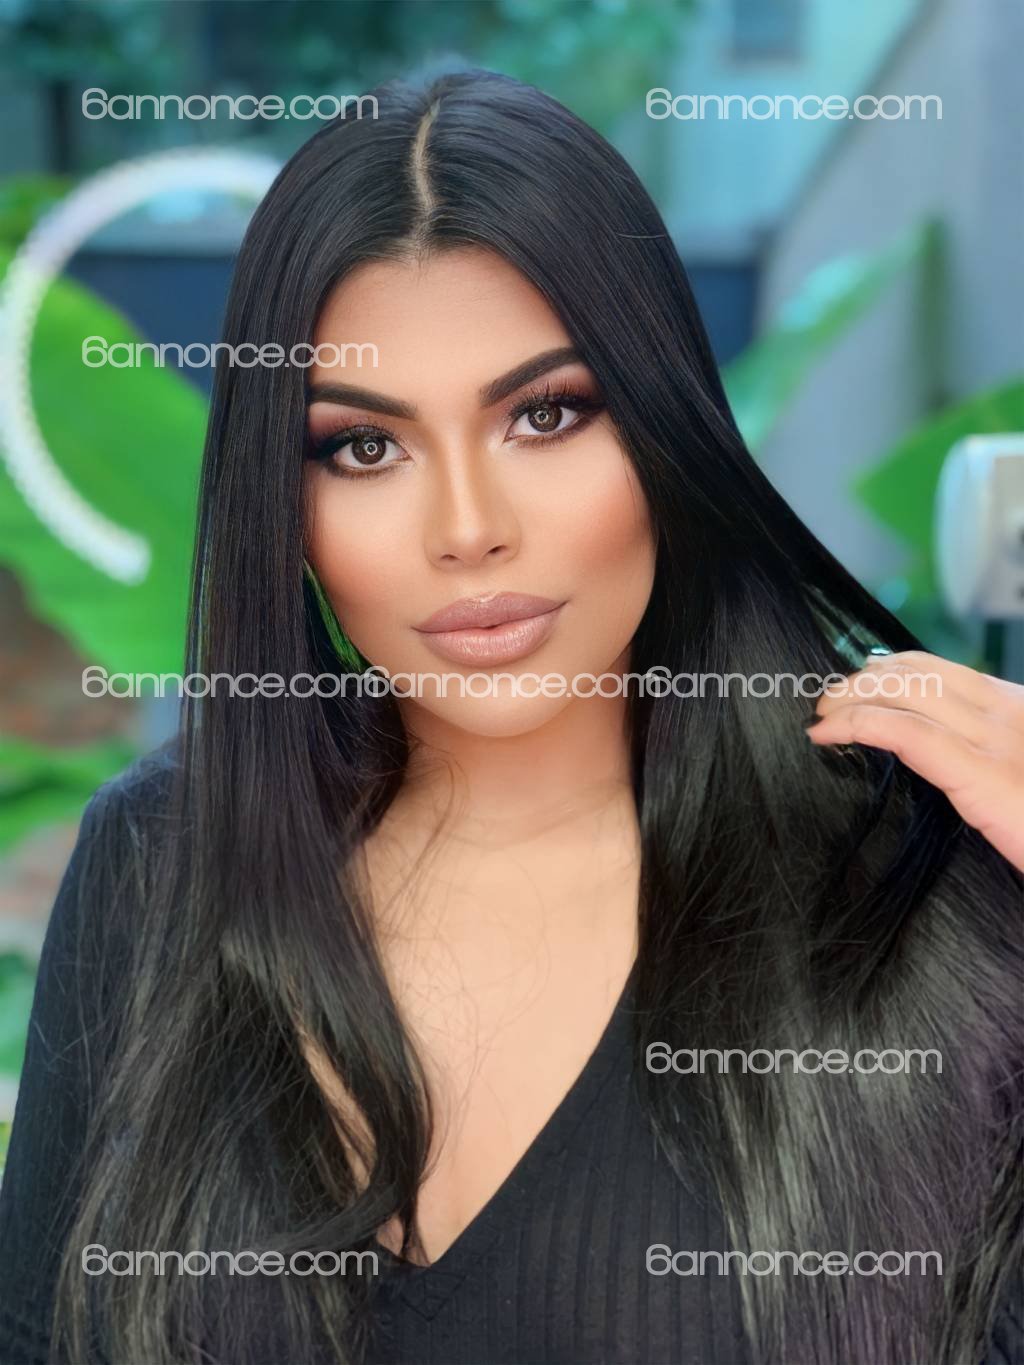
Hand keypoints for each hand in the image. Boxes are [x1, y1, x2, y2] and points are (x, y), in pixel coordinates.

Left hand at [806, 650, 1023, 872]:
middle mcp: (1006, 711)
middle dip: (860, 681)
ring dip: (851, 699)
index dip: (885, 669)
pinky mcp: (984, 775)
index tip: (853, 686)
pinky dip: (859, 725)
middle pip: (913, 673)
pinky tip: (832, 734)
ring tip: (823, 717)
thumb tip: (935, 751)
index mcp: (1015, 706)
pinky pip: (907, 734)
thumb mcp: (1018, 773)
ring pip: (905, 693)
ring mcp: (996, 739)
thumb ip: (984, 756)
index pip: (936, 669)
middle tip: (827, 704)